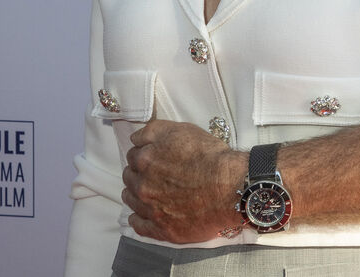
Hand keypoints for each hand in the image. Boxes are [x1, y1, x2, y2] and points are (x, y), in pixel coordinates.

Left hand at [122, 120, 245, 242]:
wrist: (230, 187)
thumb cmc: (210, 156)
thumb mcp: (182, 129)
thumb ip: (153, 131)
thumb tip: (136, 138)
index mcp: (146, 159)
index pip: (133, 155)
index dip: (143, 153)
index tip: (151, 156)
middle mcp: (143, 185)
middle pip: (129, 178)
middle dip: (138, 173)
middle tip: (152, 173)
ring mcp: (151, 209)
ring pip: (131, 200)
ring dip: (135, 194)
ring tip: (149, 192)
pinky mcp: (162, 229)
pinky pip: (139, 225)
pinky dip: (138, 219)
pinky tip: (144, 214)